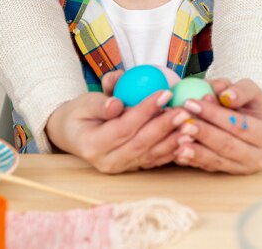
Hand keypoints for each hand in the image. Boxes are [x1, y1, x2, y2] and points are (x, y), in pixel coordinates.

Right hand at [45, 71, 190, 173]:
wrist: (72, 134)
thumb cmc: (78, 113)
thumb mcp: (83, 103)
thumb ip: (99, 103)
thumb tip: (117, 104)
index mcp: (93, 145)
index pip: (124, 127)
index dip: (145, 111)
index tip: (164, 93)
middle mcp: (108, 162)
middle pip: (141, 143)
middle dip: (165, 126)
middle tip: (183, 110)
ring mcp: (121, 168)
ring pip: (151, 154)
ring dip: (173, 140)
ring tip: (190, 124)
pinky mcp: (132, 168)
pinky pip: (154, 160)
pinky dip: (172, 150)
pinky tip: (186, 139)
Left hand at [172, 78, 261, 174]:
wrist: (254, 121)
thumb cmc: (249, 102)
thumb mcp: (250, 90)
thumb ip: (240, 90)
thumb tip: (225, 95)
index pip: (239, 125)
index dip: (215, 115)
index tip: (191, 102)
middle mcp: (261, 156)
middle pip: (228, 145)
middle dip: (204, 133)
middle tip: (183, 122)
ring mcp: (246, 168)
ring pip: (218, 160)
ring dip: (196, 151)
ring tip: (178, 140)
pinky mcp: (231, 173)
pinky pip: (210, 167)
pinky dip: (193, 160)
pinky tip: (178, 153)